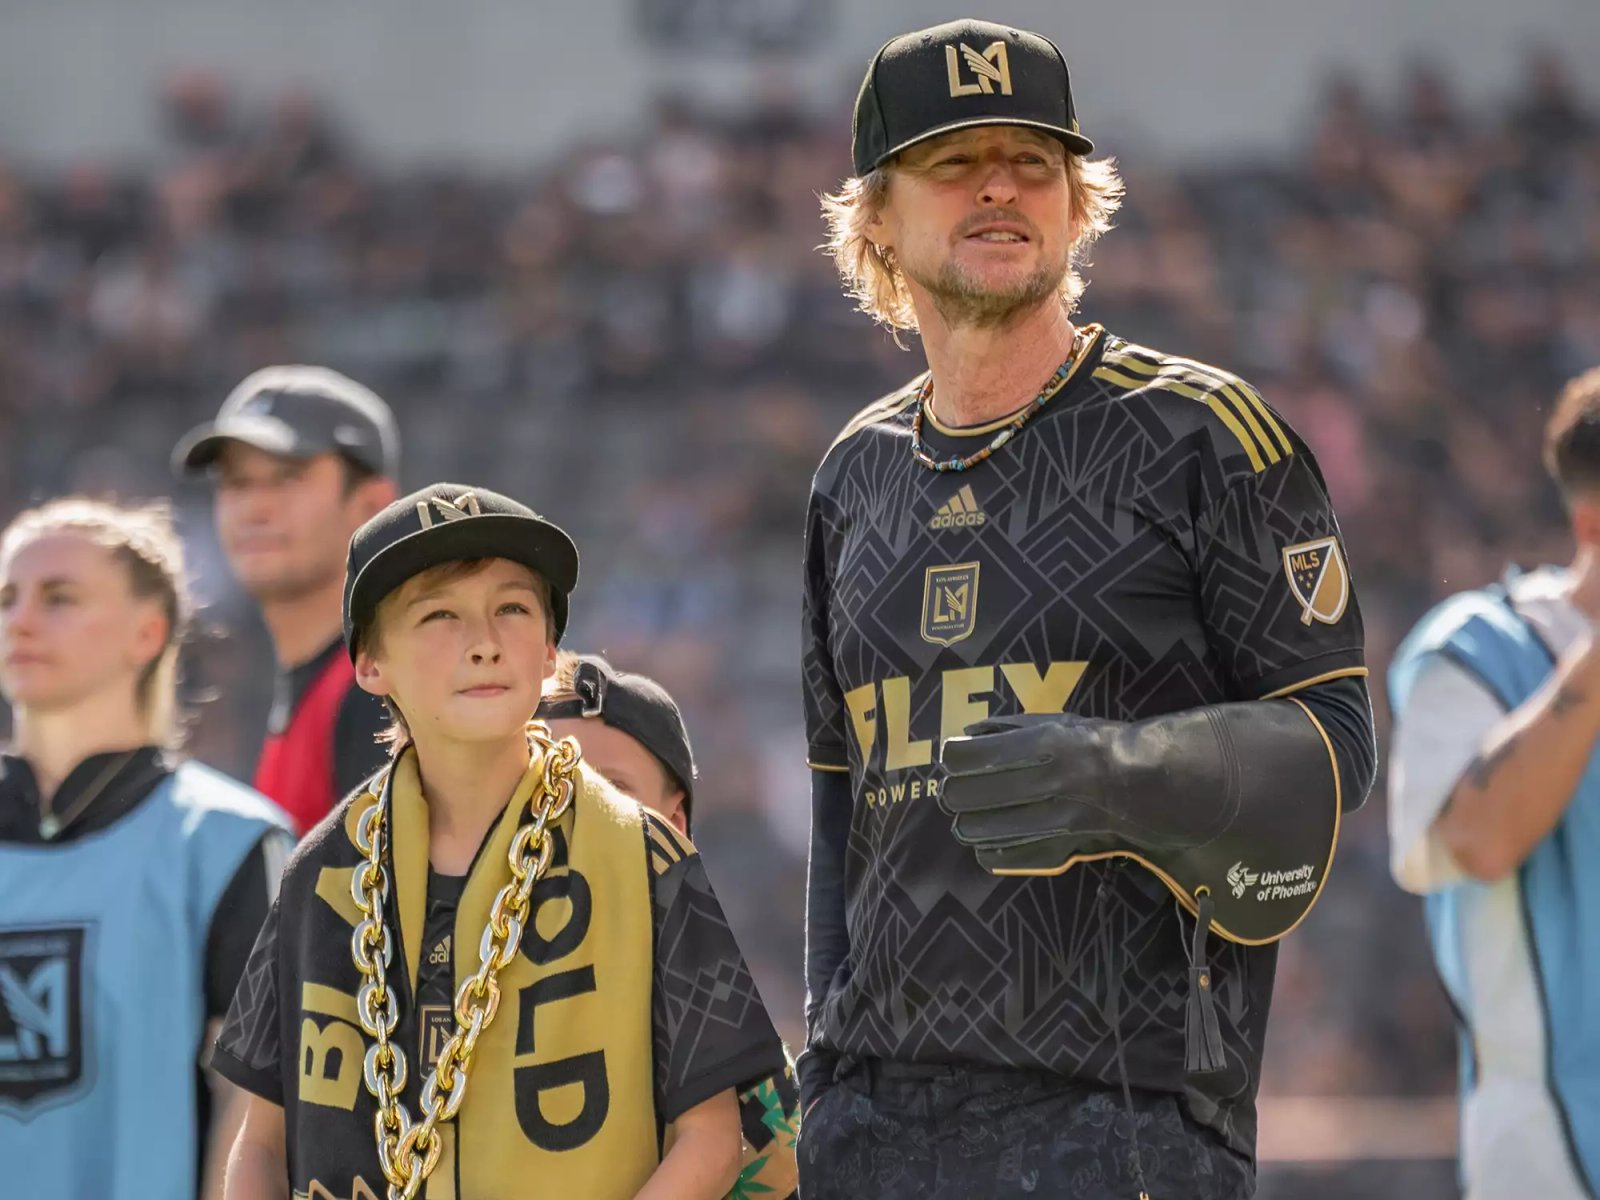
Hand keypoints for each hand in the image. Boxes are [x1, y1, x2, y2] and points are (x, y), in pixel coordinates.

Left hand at [938, 714, 1135, 871]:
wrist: (1148, 782)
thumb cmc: (1098, 745)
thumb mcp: (1056, 722)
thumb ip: (1010, 727)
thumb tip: (967, 733)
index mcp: (1042, 743)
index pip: (969, 756)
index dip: (953, 759)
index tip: (952, 760)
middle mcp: (1045, 780)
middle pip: (966, 795)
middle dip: (954, 793)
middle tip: (955, 791)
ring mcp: (1052, 816)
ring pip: (980, 829)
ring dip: (968, 823)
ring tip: (970, 817)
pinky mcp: (1059, 845)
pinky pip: (1005, 854)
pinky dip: (990, 849)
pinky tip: (988, 841)